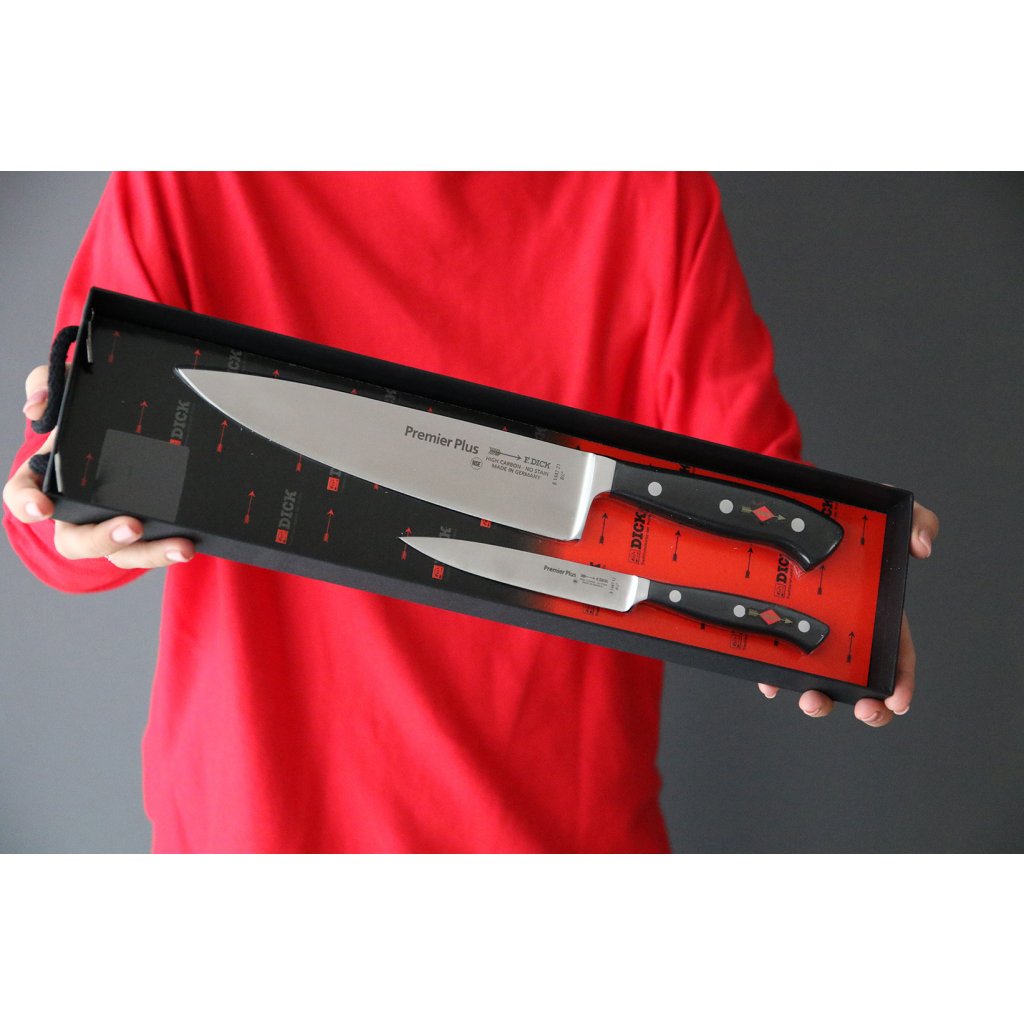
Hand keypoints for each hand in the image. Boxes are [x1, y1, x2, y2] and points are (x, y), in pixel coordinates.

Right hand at [3, 364, 196, 568]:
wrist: (139, 427)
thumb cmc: (93, 418)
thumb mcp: (73, 390)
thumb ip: (48, 385)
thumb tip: (37, 407)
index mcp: (48, 480)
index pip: (23, 496)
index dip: (27, 503)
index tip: (42, 506)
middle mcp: (76, 512)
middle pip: (76, 541)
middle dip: (103, 538)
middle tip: (132, 526)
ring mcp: (110, 527)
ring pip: (121, 553)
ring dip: (149, 553)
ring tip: (179, 546)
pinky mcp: (142, 534)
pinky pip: (151, 551)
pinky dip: (168, 551)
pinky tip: (190, 543)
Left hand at [757, 500, 938, 725]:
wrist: (794, 509)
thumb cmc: (845, 518)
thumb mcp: (886, 511)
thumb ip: (917, 520)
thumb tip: (922, 547)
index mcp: (876, 616)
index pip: (896, 657)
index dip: (901, 683)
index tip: (898, 701)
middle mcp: (844, 632)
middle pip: (861, 682)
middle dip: (867, 706)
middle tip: (865, 710)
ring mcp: (809, 635)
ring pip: (818, 680)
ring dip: (818, 700)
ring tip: (813, 700)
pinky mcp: (776, 632)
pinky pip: (774, 663)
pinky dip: (773, 678)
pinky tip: (770, 683)